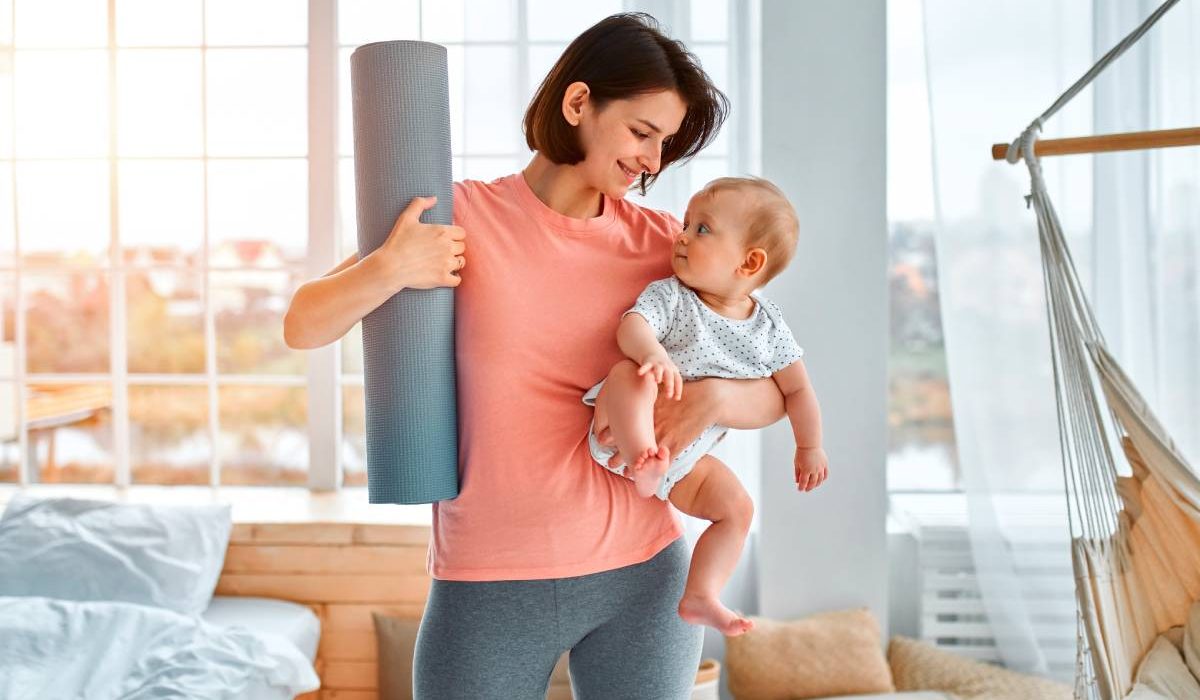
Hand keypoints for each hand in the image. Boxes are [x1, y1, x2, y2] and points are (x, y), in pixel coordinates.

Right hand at [371, 195, 466, 290]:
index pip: (461, 233)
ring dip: (454, 263)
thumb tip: (434, 198)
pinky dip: (453, 278)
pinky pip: (457, 280)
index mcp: (442, 231)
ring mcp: (446, 264)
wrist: (390, 266)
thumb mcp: (406, 218)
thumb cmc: (397, 242)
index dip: (455, 236)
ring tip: (443, 263)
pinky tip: (445, 276)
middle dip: (453, 249)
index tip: (446, 240)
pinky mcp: (443, 279)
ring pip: (461, 262)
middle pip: (462, 247)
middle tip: (442, 252)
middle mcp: (447, 247)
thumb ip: (419, 204)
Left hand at [598, 378, 718, 468]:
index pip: (623, 427)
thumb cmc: (684, 393)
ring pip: (644, 456)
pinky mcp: (676, 445)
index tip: (602, 441)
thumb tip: (635, 397)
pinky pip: (662, 462)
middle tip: (610, 463)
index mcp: (646, 412)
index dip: (611, 435)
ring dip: (633, 467)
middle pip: (630, 444)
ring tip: (625, 473)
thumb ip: (647, 396)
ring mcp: (664, 436)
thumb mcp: (661, 391)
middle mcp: (652, 426)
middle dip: (619, 456)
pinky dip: (654, 471)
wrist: (706, 399)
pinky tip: (647, 478)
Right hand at [637, 352, 682, 400]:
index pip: (678, 380)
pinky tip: (639, 373)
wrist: (655, 353)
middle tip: (668, 396)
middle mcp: (666, 367)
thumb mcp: (670, 376)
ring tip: (658, 381)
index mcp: (673, 371)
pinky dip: (643, 369)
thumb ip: (672, 386)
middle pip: (669, 376)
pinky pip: (646, 366)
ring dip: (659, 374)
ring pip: (659, 369)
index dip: (678, 389)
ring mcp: (657, 364)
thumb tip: (676, 400)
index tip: (676, 398)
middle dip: (669, 385)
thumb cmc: (664, 369)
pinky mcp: (648, 362)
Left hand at [794, 447, 827, 491]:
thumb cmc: (801, 453)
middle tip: (806, 490)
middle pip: (812, 482)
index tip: (799, 489)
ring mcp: (820, 467)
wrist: (810, 444)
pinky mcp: (825, 464)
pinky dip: (823, 478)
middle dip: (809, 487)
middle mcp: (814, 470)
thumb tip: (797, 482)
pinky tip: (820, 480)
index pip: (804, 482)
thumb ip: (797, 473)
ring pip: (820, 479)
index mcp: (806, 470)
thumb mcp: (796, 463)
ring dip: (816, 484)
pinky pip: (825, 474)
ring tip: (813, 486)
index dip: (801, 487)